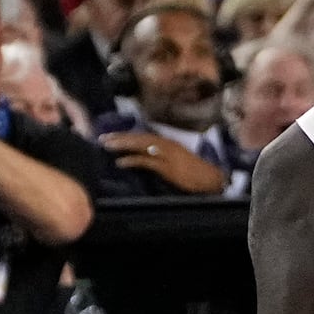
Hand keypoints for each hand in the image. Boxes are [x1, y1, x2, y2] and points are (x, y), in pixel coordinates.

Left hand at [101, 130, 227, 195]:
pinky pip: (146, 161)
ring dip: (123, 144)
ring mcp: (167, 155)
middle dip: (120, 137)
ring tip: (107, 146)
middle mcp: (167, 144)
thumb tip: (148, 155)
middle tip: (102, 138)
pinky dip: (132, 160)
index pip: (144, 135)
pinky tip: (120, 163)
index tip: (112, 135)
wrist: (212, 179)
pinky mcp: (167, 167)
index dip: (128, 135)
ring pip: (141, 145)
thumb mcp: (178, 159)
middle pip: (140, 137)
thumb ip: (164, 156)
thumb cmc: (196, 172)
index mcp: (169, 142)